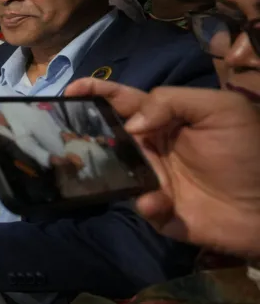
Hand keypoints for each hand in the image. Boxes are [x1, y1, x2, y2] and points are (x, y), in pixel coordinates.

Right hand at [65, 79, 259, 257]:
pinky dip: (147, 204)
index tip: (68, 91)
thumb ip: (171, 102)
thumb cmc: (247, 152)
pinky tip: (158, 201)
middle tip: (62, 130)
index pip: (121, 101)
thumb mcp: (220, 109)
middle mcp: (151, 148)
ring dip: (103, 170)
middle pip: (108, 135)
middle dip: (83, 131)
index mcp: (163, 119)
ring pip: (112, 172)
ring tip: (92, 168)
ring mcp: (152, 181)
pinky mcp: (159, 212)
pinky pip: (140, 207)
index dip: (94, 93)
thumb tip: (130, 125)